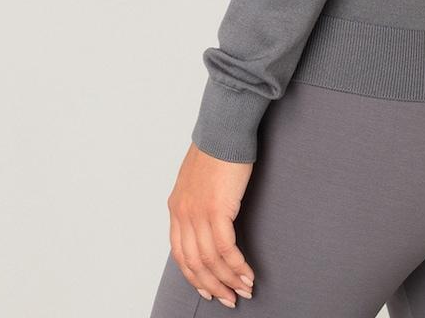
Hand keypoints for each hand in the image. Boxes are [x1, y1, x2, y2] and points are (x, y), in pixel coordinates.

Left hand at [167, 142, 256, 306]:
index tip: (209, 289)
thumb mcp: (197, 178)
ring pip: (210, 261)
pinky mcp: (216, 210)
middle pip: (194, 263)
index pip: (180, 254)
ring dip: (229, 280)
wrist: (225, 127)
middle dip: (213, 285)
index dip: (195, 276)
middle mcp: (183, 214)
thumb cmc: (217, 146)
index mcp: (176, 207)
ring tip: (244, 290)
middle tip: (229, 298)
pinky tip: (248, 274)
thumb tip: (208, 217)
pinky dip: (237, 266)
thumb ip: (197, 199)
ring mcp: (198, 213)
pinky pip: (226, 249)